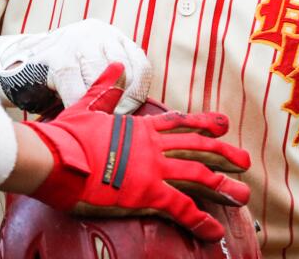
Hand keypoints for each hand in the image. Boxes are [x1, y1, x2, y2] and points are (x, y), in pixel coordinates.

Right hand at [0, 19, 152, 113]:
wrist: (9, 67)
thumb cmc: (55, 80)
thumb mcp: (88, 75)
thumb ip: (112, 86)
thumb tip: (141, 122)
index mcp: (109, 36)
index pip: (140, 66)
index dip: (138, 95)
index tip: (130, 120)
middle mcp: (96, 32)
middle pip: (123, 74)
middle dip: (118, 106)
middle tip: (110, 129)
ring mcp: (74, 41)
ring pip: (99, 82)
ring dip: (97, 109)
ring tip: (93, 127)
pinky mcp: (55, 56)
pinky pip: (76, 90)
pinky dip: (78, 109)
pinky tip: (74, 120)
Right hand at [24, 64, 249, 241]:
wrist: (53, 156)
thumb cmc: (65, 134)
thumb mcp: (87, 106)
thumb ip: (105, 88)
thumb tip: (116, 67)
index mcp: (139, 128)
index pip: (179, 123)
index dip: (204, 123)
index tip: (223, 124)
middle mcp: (152, 147)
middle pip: (198, 148)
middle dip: (224, 155)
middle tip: (245, 162)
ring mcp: (152, 170)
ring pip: (199, 176)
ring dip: (224, 187)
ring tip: (243, 196)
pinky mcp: (147, 194)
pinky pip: (182, 208)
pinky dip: (200, 221)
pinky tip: (214, 230)